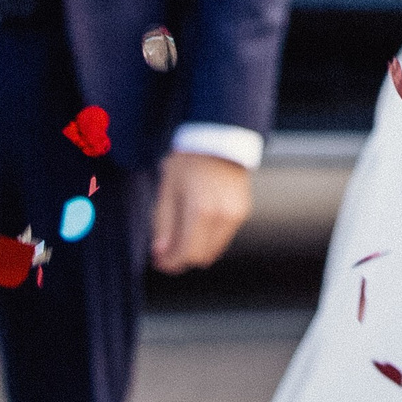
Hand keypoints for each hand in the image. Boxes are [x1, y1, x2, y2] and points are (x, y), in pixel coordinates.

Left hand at [151, 151, 251, 273]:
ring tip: (181, 237)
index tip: (159, 262)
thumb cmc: (189, 161)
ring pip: (214, 249)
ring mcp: (236, 215)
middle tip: (166, 253)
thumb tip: (161, 254)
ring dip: (196, 249)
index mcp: (201, 211)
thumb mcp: (168, 190)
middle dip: (182, 258)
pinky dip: (209, 237)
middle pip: (202, 257)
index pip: (187, 254)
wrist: (219, 138)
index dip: (171, 263)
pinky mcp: (243, 211)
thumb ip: (163, 225)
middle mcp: (222, 216)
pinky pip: (223, 236)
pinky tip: (197, 224)